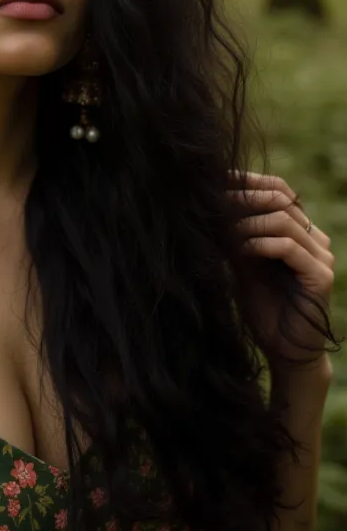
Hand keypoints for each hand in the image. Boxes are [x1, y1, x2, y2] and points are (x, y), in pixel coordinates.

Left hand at [227, 170, 334, 366]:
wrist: (283, 350)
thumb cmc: (261, 307)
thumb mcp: (243, 262)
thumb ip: (235, 234)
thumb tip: (208, 202)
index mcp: (300, 231)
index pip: (279, 189)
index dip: (248, 181)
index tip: (216, 180)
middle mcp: (315, 238)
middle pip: (281, 199)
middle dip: (244, 198)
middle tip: (214, 203)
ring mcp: (322, 255)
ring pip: (283, 219)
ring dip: (248, 222)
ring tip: (223, 231)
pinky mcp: (321, 275)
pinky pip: (289, 246)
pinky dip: (260, 243)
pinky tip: (241, 250)